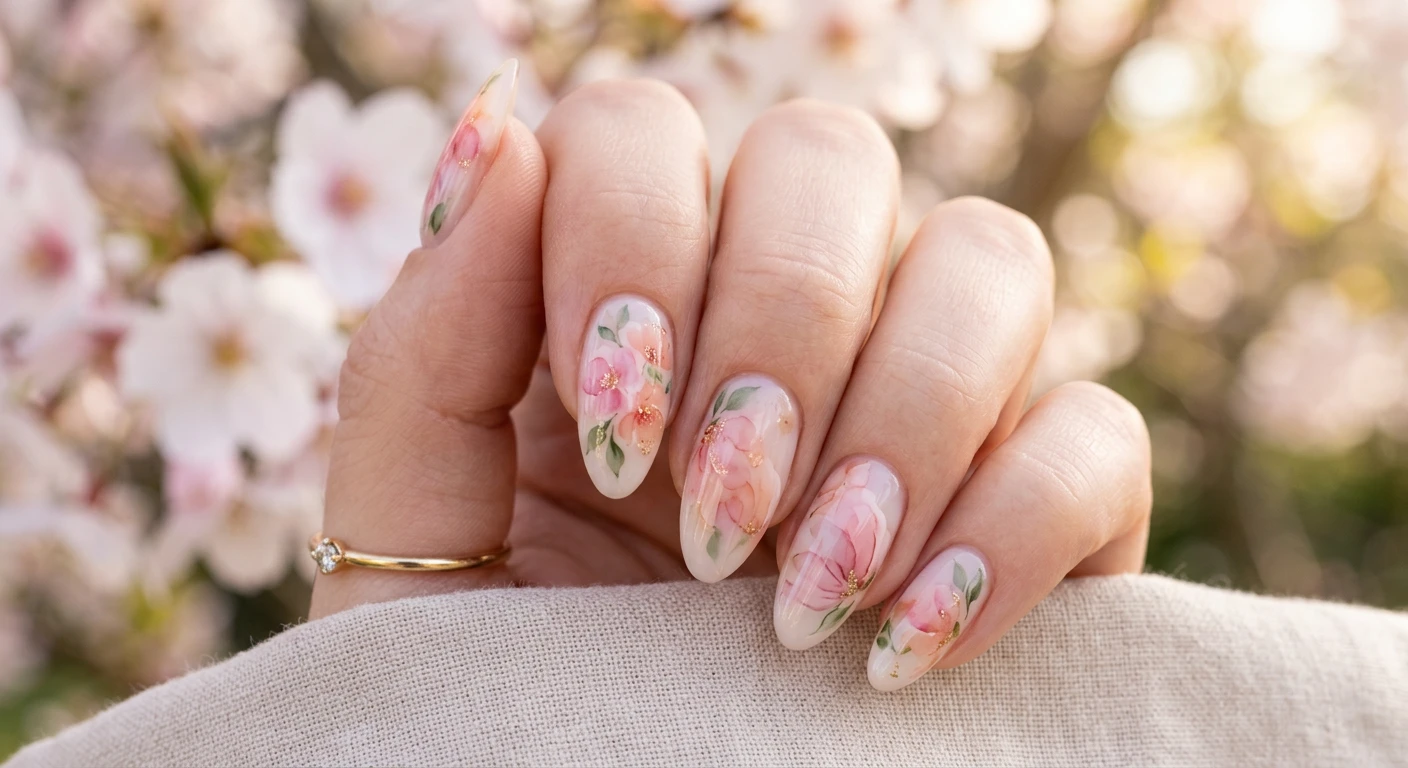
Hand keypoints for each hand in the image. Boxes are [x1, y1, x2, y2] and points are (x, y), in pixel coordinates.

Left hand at [308, 64, 1152, 690]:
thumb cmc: (494, 686)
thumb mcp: (420, 536)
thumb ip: (427, 345)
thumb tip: (500, 129)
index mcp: (615, 292)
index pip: (643, 130)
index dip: (634, 245)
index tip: (615, 439)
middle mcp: (773, 312)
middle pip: (831, 157)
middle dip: (781, 329)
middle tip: (720, 514)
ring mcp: (915, 395)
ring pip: (988, 257)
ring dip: (902, 417)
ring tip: (811, 595)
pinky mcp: (1035, 503)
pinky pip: (1095, 433)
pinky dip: (1013, 527)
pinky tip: (901, 646)